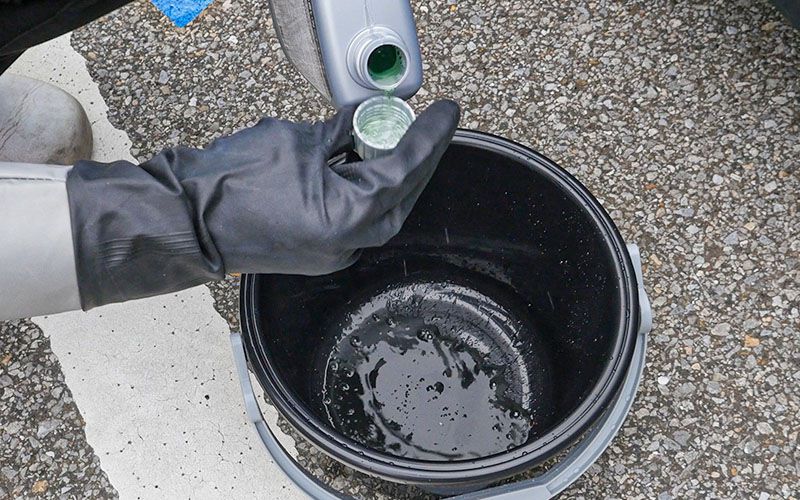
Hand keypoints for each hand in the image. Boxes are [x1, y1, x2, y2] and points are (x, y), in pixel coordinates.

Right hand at [67, 100, 459, 308]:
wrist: (184, 221)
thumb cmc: (230, 183)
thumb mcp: (295, 142)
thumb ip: (339, 133)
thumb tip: (362, 121)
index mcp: (348, 218)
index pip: (404, 171)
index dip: (429, 137)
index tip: (447, 113)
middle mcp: (347, 244)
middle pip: (401, 196)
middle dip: (418, 159)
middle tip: (430, 126)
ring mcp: (332, 253)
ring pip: (381, 210)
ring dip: (392, 174)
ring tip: (397, 139)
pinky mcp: (318, 251)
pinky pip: (356, 219)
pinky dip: (366, 190)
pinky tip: (366, 164)